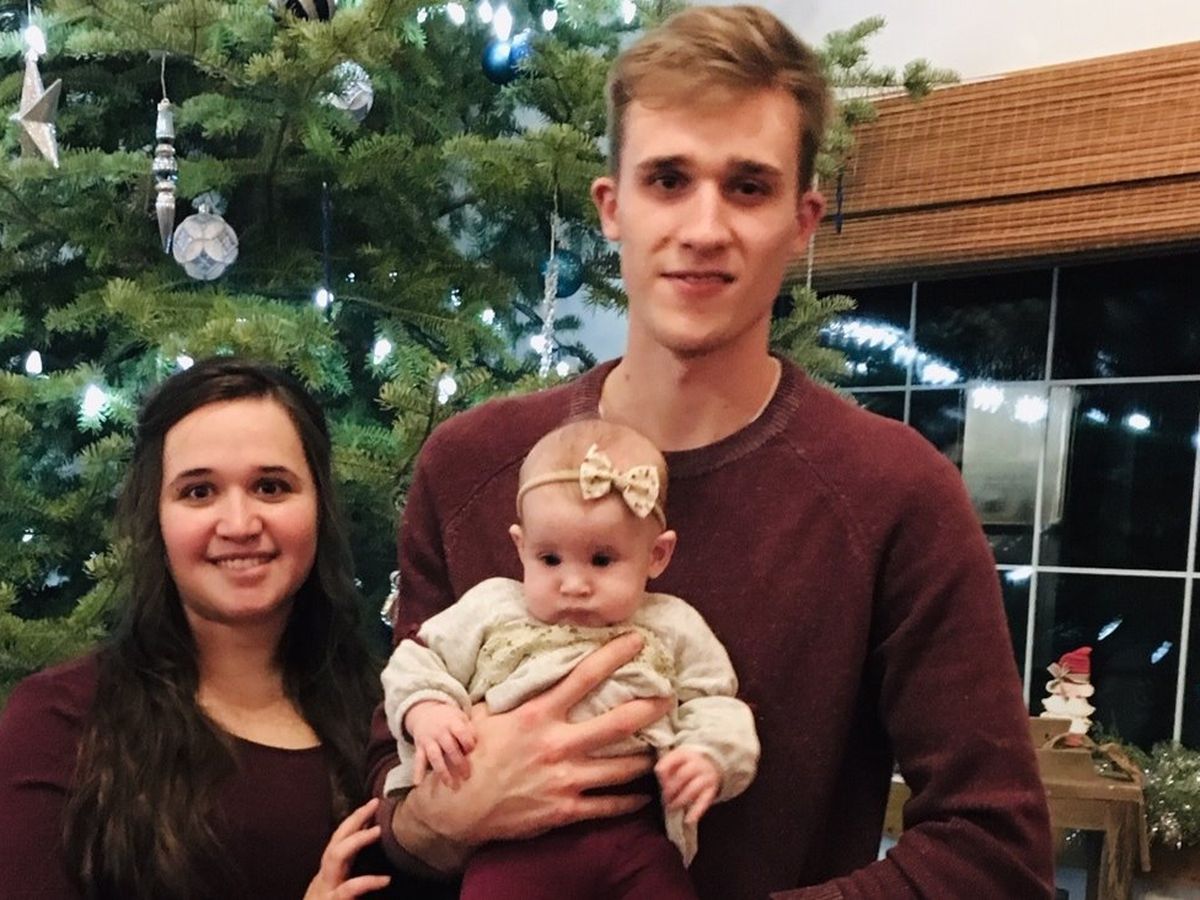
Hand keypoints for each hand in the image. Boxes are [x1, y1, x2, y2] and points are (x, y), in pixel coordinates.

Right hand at [303, 797, 390, 898]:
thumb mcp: (341, 897)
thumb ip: (352, 881)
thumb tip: (383, 871)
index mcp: (329, 878)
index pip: (338, 843)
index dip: (354, 823)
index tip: (372, 807)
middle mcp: (323, 881)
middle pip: (335, 842)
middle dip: (353, 821)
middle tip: (374, 804)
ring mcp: (324, 892)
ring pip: (334, 858)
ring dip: (356, 841)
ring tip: (378, 831)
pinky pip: (348, 890)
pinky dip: (366, 882)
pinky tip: (384, 880)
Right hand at [397, 632, 671, 853]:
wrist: (454, 806)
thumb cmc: (471, 753)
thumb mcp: (488, 713)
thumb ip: (517, 694)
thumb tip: (533, 667)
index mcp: (537, 715)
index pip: (584, 676)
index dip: (614, 655)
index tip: (637, 641)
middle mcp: (556, 744)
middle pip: (617, 723)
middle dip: (649, 709)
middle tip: (669, 699)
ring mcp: (563, 780)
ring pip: (621, 768)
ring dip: (646, 758)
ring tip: (664, 750)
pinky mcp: (563, 811)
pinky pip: (608, 806)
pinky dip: (631, 801)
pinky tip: (644, 795)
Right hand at [405, 700, 475, 786]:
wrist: (424, 711)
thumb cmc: (448, 718)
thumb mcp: (459, 716)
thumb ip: (469, 728)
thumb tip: (478, 743)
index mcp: (451, 722)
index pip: (461, 732)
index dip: (467, 742)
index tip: (472, 750)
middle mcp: (439, 731)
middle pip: (449, 747)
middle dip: (458, 762)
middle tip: (467, 776)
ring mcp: (428, 740)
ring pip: (435, 756)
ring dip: (443, 771)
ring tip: (451, 785)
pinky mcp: (420, 747)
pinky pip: (418, 760)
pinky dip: (417, 771)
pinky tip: (418, 783)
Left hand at [656, 747, 720, 824]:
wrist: (712, 763)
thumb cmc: (687, 764)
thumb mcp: (676, 759)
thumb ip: (666, 766)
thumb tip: (659, 778)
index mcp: (684, 754)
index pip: (671, 761)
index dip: (663, 774)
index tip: (660, 784)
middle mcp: (697, 764)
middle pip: (682, 775)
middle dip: (671, 789)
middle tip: (665, 799)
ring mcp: (706, 776)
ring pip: (693, 789)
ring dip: (680, 800)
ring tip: (672, 807)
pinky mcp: (712, 789)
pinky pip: (704, 801)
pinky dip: (696, 812)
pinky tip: (688, 820)